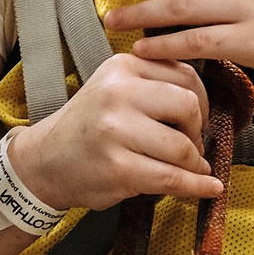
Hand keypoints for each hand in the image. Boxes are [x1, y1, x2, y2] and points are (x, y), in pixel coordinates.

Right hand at [7, 55, 222, 206]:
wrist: (44, 161)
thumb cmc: (88, 126)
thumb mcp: (114, 88)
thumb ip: (154, 85)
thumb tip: (206, 106)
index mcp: (122, 67)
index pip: (184, 75)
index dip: (203, 102)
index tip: (199, 120)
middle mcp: (117, 93)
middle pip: (188, 106)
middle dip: (199, 130)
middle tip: (193, 145)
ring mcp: (116, 131)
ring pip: (182, 147)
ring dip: (195, 163)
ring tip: (190, 168)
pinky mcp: (117, 168)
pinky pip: (171, 178)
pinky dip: (197, 185)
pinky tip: (209, 187)